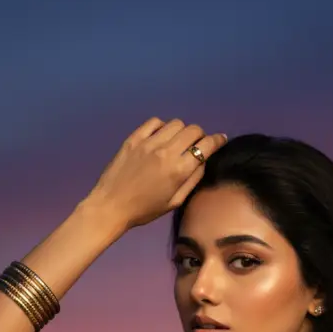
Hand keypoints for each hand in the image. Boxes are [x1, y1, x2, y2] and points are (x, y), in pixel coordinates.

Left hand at [85, 117, 226, 230]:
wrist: (111, 205)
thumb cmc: (145, 210)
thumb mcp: (174, 202)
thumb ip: (192, 180)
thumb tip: (203, 161)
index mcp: (178, 170)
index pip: (206, 146)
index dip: (217, 140)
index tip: (220, 140)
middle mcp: (166, 151)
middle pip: (193, 130)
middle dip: (200, 136)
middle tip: (195, 145)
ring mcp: (149, 142)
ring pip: (176, 123)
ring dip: (181, 131)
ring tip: (176, 142)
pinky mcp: (135, 138)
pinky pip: (155, 122)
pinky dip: (162, 127)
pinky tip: (160, 138)